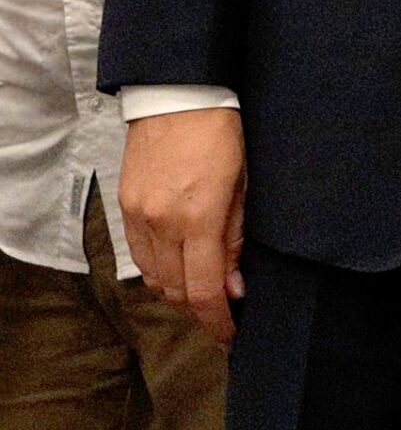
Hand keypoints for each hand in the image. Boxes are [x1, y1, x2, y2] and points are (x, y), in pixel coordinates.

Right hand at [121, 108, 246, 344]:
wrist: (178, 95)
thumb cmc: (224, 133)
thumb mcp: (245, 184)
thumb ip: (237, 238)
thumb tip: (234, 286)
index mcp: (198, 217)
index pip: (203, 290)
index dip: (216, 320)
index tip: (230, 333)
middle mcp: (162, 222)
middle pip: (175, 290)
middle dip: (199, 308)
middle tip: (223, 310)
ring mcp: (138, 215)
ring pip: (154, 276)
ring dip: (178, 290)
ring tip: (203, 288)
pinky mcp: (125, 206)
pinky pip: (139, 254)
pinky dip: (158, 268)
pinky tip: (177, 265)